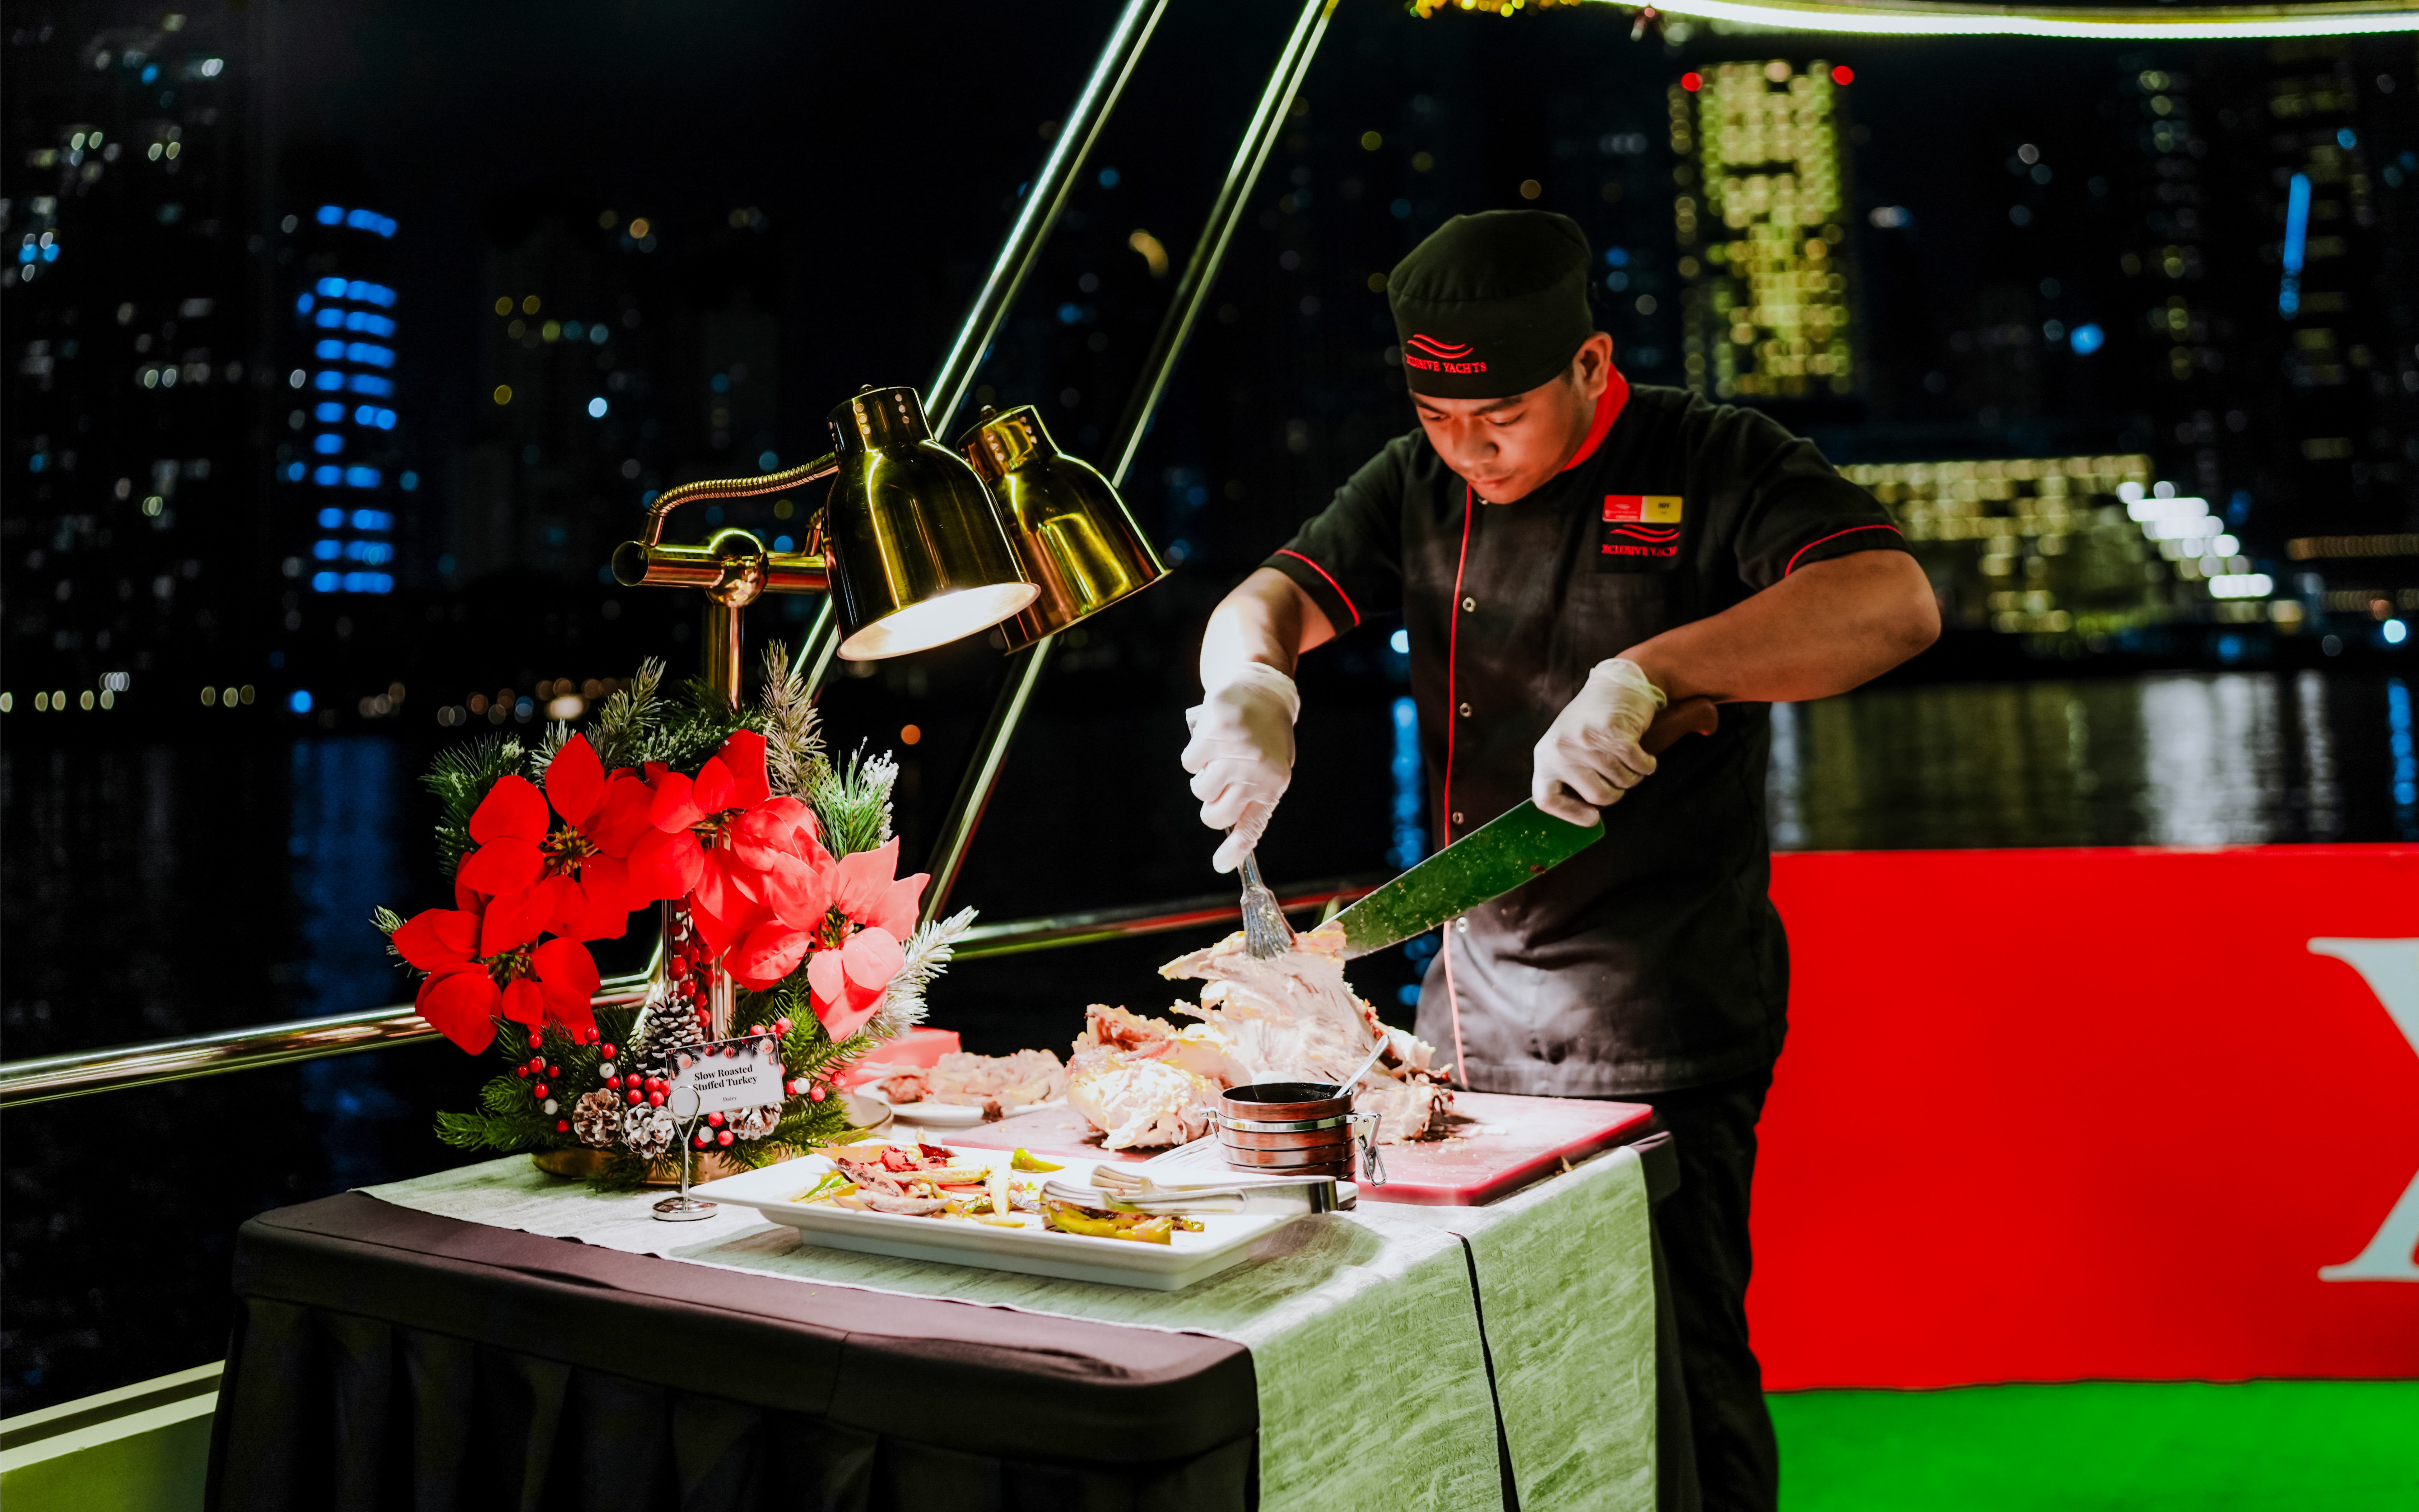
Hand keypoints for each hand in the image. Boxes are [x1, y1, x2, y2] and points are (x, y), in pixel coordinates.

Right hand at [1181, 662, 1299, 872]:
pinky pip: (1189, 763)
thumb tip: (1230, 844)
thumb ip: (1254, 801)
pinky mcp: (1212, 732)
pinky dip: (1195, 756)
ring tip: (1219, 758)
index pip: (1250, 828)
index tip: (1220, 865)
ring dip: (1203, 779)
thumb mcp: (1272, 769)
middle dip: (1211, 807)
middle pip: (1215, 815)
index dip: (1234, 851)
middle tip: (1219, 787)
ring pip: (1199, 790)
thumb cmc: (1266, 737)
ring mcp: (1233, 752)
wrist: (1263, 690)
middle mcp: (1254, 771)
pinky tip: (1211, 740)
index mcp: (1273, 784)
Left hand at [1532, 659, 1665, 824]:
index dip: (1571, 814)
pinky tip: (1644, 756)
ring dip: (1633, 776)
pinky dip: (1647, 765)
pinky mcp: (1612, 731)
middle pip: (1598, 796)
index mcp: (1545, 756)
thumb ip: (1571, 778)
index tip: (1594, 817)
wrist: (1616, 683)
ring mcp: (1585, 739)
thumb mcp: (1569, 748)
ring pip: (1622, 783)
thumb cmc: (1594, 723)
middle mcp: (1560, 749)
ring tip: (1629, 758)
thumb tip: (1588, 819)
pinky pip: (1639, 766)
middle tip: (1619, 775)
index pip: (1546, 800)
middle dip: (1617, 792)